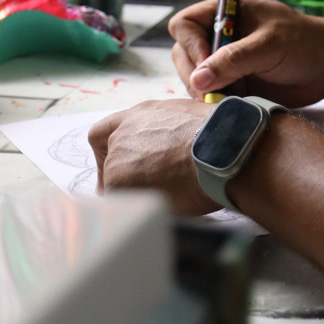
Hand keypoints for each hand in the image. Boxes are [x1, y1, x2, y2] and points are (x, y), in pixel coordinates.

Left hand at [89, 99, 214, 215]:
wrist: (219, 149)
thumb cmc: (218, 135)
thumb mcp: (191, 120)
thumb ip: (171, 131)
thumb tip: (179, 146)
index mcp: (141, 114)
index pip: (104, 131)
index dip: (107, 152)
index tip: (118, 167)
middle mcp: (124, 133)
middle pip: (110, 161)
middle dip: (123, 178)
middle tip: (140, 193)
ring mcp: (118, 158)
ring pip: (117, 184)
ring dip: (135, 193)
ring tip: (164, 200)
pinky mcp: (118, 183)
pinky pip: (123, 203)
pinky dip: (138, 209)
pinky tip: (162, 207)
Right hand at [169, 0, 323, 104]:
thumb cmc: (303, 43)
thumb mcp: (269, 45)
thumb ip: (234, 59)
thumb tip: (198, 79)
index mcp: (225, 14)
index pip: (184, 25)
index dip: (190, 45)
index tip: (206, 65)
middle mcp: (219, 38)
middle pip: (184, 56)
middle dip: (195, 76)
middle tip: (216, 92)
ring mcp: (224, 63)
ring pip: (194, 81)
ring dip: (206, 93)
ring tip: (232, 99)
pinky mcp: (232, 86)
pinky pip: (210, 97)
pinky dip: (216, 105)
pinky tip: (234, 107)